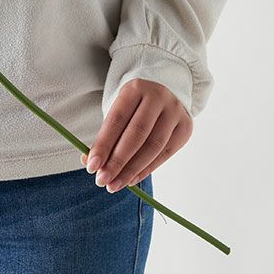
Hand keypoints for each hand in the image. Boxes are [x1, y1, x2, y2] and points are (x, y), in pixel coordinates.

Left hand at [79, 77, 192, 192]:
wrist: (164, 94)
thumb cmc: (133, 107)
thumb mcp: (117, 112)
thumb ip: (104, 135)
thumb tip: (88, 161)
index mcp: (134, 88)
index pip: (116, 119)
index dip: (103, 144)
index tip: (91, 165)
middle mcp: (157, 97)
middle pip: (136, 134)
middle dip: (117, 161)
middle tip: (102, 180)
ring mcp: (174, 112)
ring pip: (152, 147)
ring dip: (131, 170)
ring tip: (114, 184)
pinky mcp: (185, 128)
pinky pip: (165, 154)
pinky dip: (146, 169)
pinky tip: (131, 180)